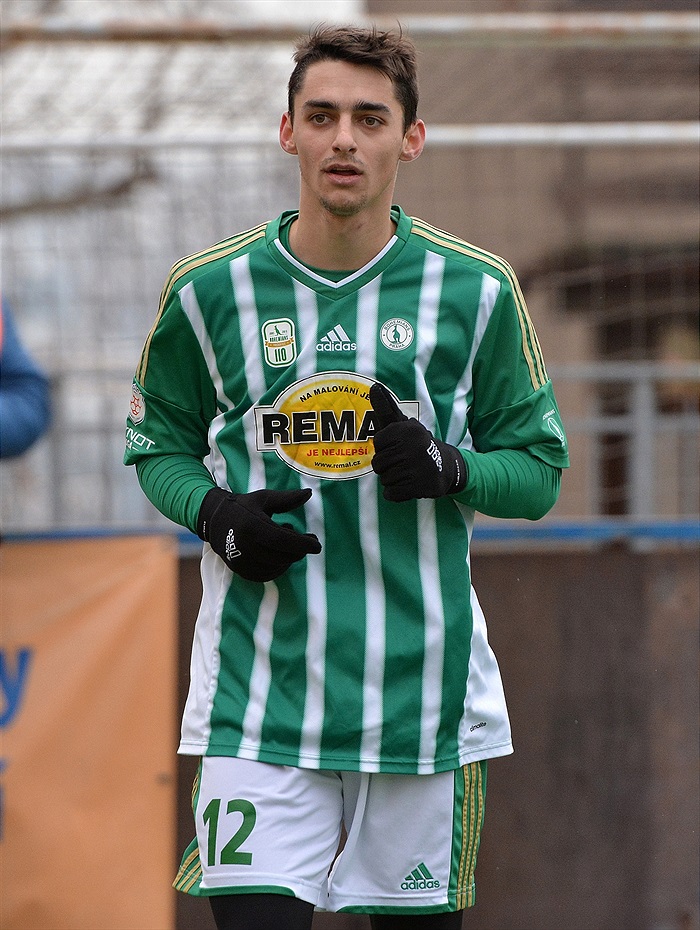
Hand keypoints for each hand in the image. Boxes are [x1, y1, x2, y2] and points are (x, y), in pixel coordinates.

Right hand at [197, 487, 321, 580]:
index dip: (303, 544)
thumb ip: (287, 498)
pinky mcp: (239, 569)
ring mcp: (241, 560)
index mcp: (253, 525)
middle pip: (282, 556)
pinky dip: (277, 569)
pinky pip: (265, 575)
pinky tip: (279, 557)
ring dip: (288, 559)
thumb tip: (309, 493)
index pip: (284, 540)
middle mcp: (246, 545)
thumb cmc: (243, 507)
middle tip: (304, 541)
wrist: (214, 520)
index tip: (317, 545)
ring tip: (286, 544)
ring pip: (276, 567)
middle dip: (298, 551)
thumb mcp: (264, 498)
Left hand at [369, 383, 466, 501]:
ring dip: (393, 479)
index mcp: (408, 430)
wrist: (446, 465)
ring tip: (408, 472)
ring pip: (385, 479)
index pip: (378, 443)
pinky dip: (396, 493)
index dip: (385, 447)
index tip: (399, 446)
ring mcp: (417, 468)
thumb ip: (386, 408)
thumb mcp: (403, 425)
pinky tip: (408, 485)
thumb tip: (374, 386)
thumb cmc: (416, 444)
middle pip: (378, 463)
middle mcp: (413, 447)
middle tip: (403, 462)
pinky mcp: (419, 487)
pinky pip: (391, 494)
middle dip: (387, 465)